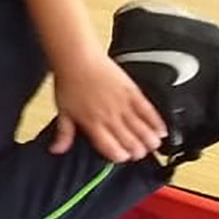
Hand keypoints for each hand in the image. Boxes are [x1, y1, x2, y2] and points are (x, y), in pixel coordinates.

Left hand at [49, 50, 169, 162]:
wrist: (77, 60)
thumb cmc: (68, 83)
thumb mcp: (62, 111)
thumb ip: (64, 133)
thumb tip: (56, 150)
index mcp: (92, 124)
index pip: (110, 148)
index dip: (120, 156)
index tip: (123, 158)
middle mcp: (110, 117)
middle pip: (130, 141)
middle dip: (137, 151)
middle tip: (140, 154)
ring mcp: (123, 105)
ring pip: (142, 129)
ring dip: (150, 140)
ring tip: (153, 146)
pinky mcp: (132, 92)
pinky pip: (148, 111)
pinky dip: (157, 122)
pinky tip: (162, 130)